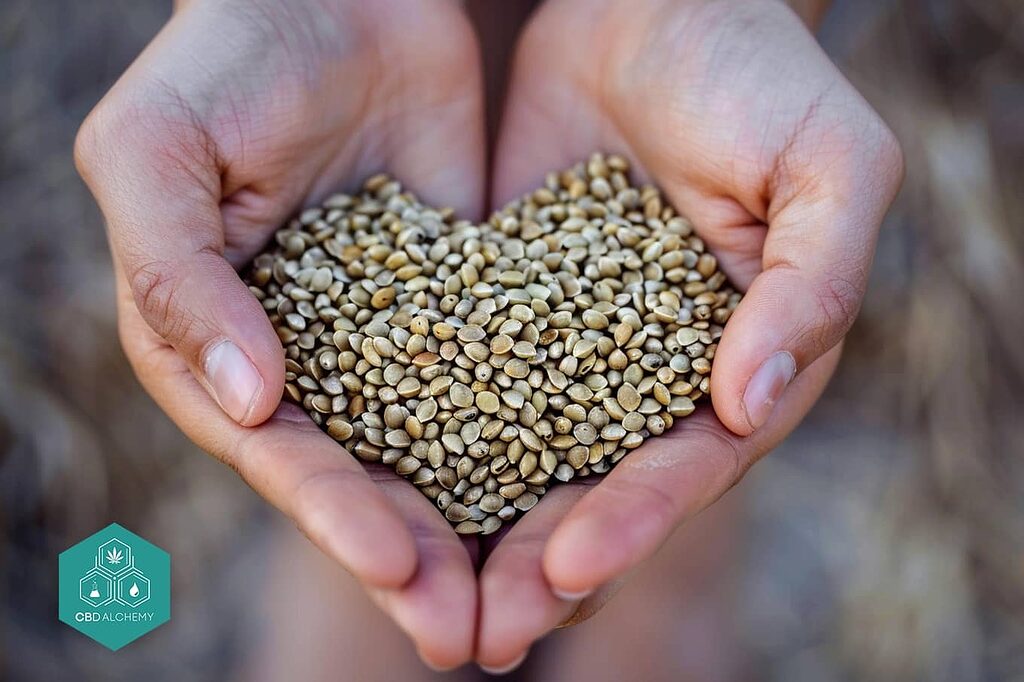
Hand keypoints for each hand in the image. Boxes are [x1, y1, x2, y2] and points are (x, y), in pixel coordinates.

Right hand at [75, 0, 484, 667]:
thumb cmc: (223, 60)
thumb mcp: (158, 154)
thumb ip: (179, 276)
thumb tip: (247, 401)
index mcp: (219, 345)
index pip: (279, 450)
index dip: (333, 512)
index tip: (397, 565)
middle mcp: (308, 359)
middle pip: (365, 475)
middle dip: (416, 554)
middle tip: (472, 636)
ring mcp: (393, 336)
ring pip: (443, 445)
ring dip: (483, 525)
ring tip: (539, 602)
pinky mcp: (468, 301)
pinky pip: (506, 375)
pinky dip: (539, 434)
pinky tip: (585, 487)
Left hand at [476, 0, 902, 668]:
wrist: (657, 4)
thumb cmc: (762, 77)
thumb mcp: (829, 166)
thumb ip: (813, 284)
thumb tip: (753, 399)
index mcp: (742, 362)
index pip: (686, 463)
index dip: (633, 519)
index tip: (568, 564)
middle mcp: (653, 372)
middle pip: (595, 485)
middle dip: (540, 561)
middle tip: (479, 635)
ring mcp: (573, 343)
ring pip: (520, 452)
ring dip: (473, 528)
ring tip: (413, 595)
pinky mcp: (504, 303)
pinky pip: (462, 375)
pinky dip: (424, 433)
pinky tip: (374, 483)